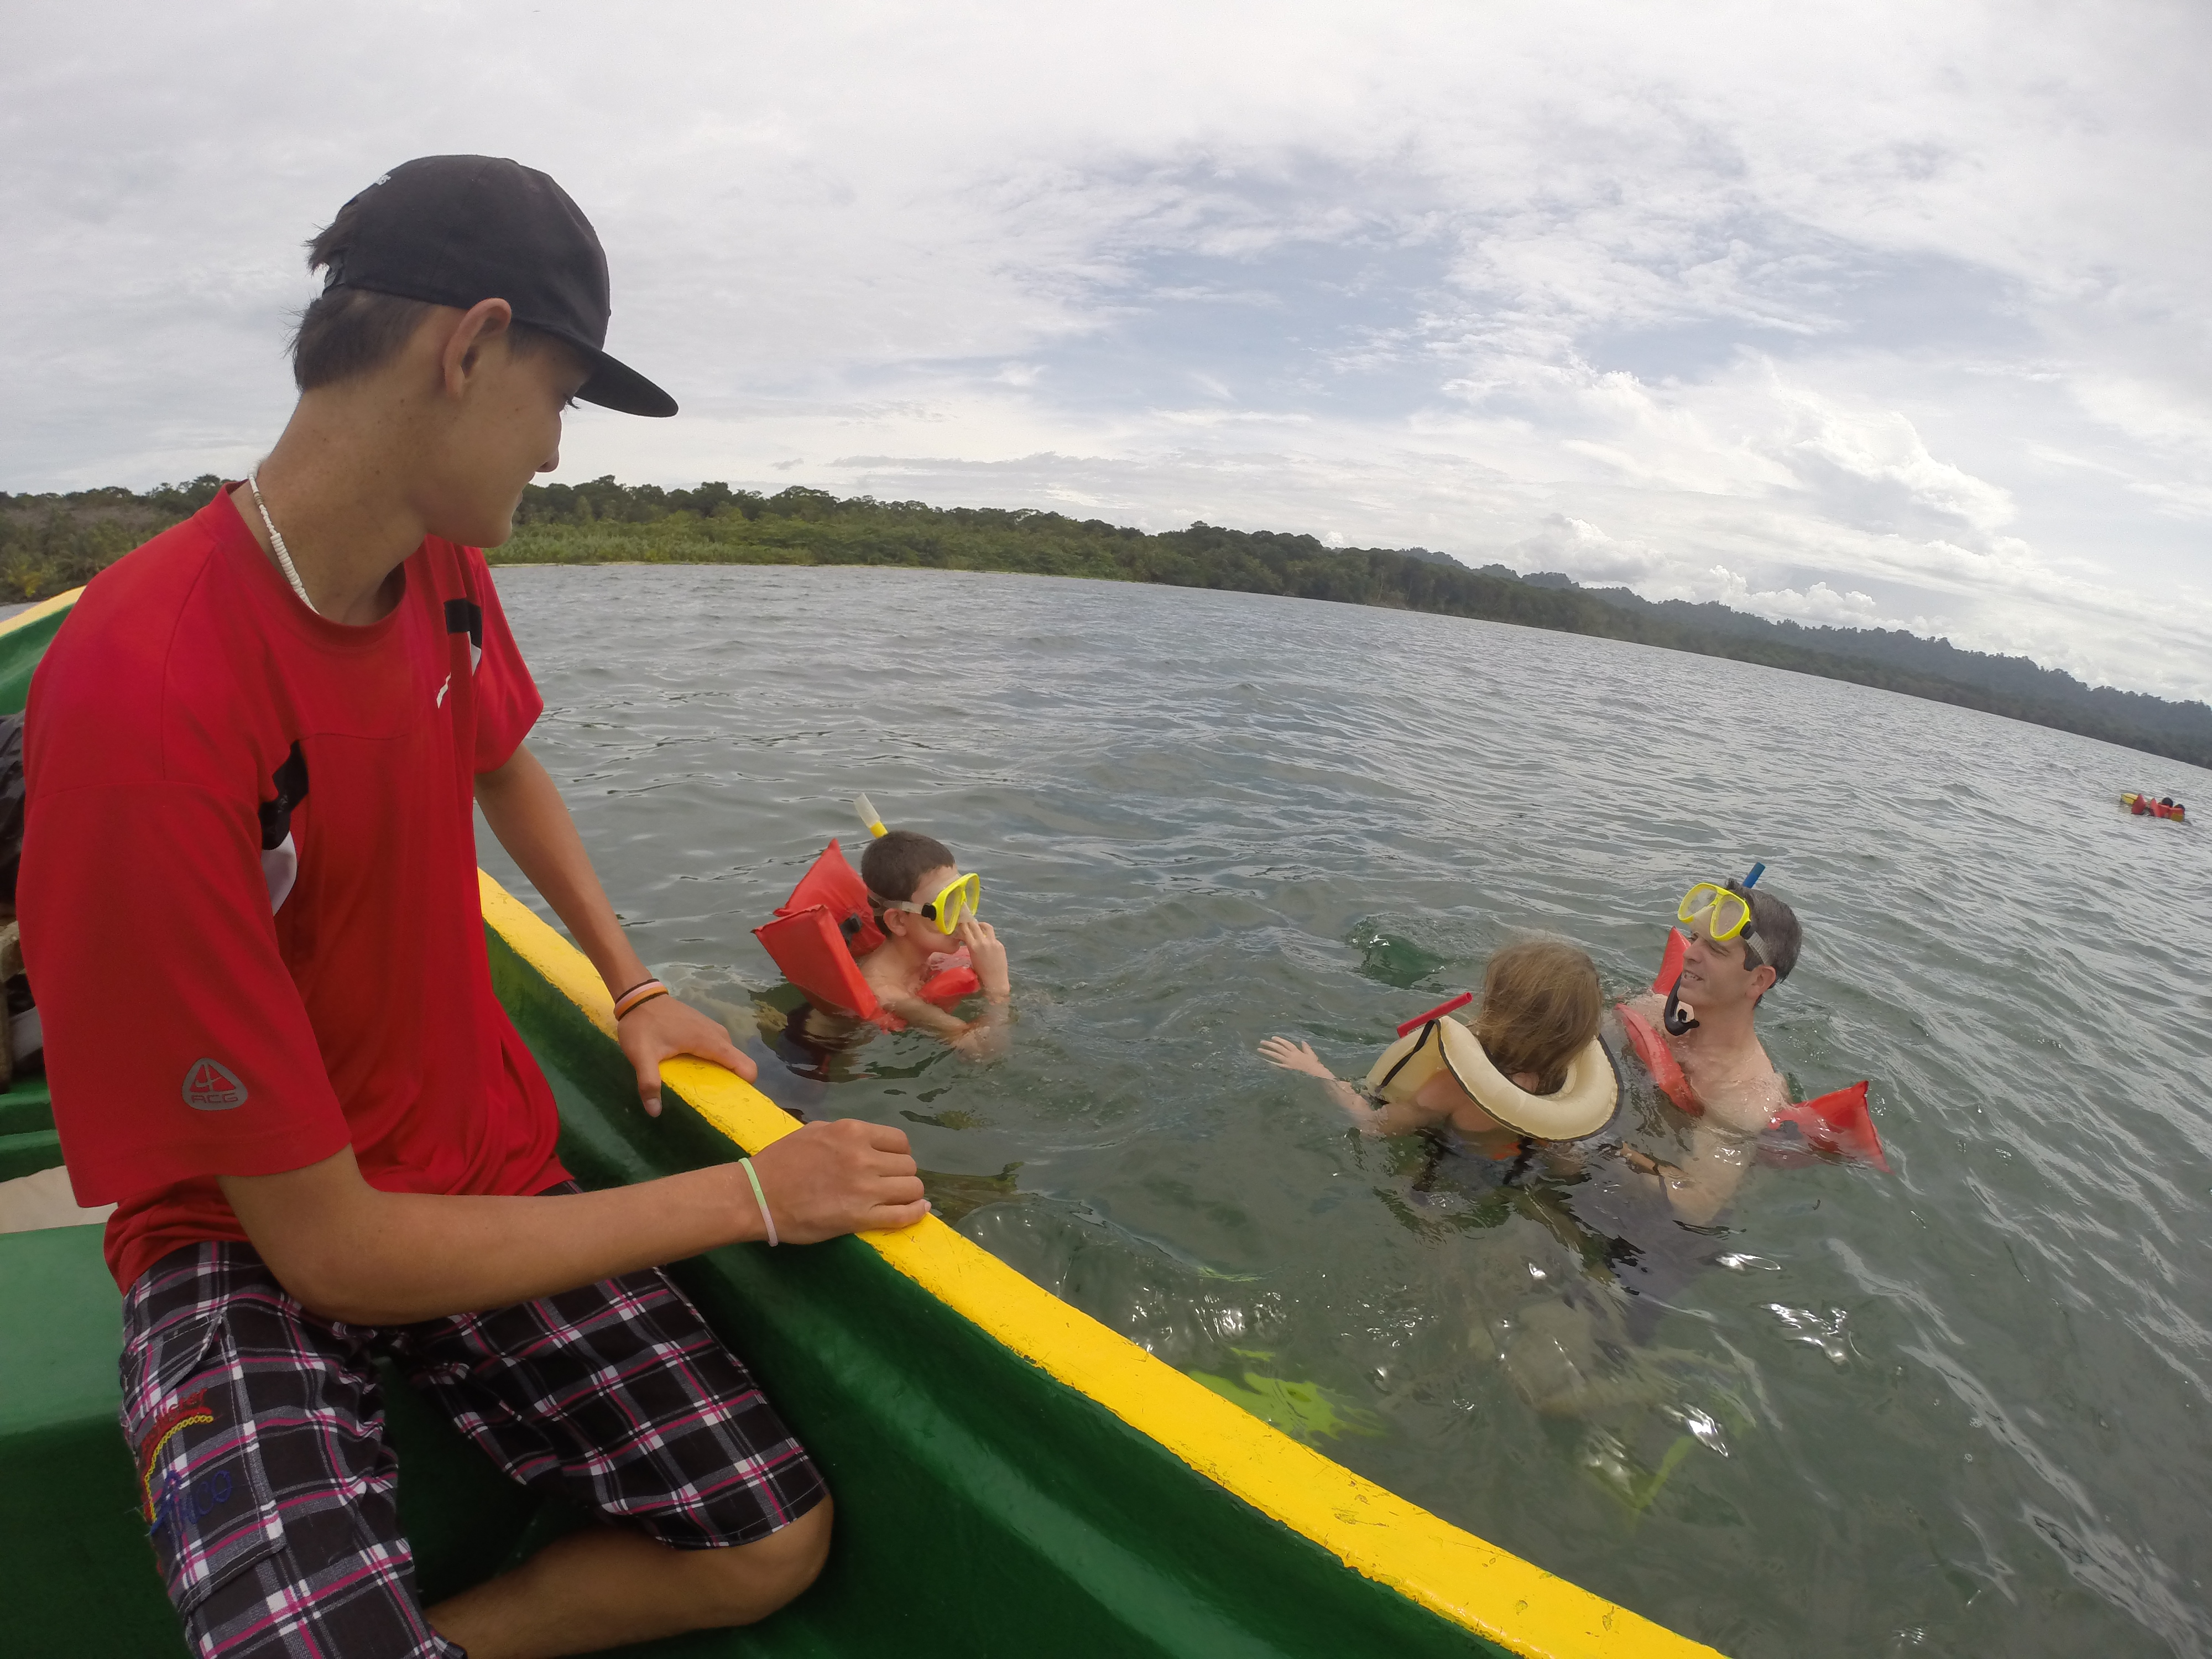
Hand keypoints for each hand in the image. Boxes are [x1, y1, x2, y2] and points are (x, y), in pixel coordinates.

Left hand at [618, 992, 757, 1116]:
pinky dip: (715, 1062)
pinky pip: (719, 1048)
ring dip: (722, 1073)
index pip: (746, 1066)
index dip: (745, 1086)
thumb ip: (649, 1082)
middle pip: (738, 1063)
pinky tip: (695, 1071)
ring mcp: (712, 1029)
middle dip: (732, 1083)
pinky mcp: (704, 1027)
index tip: (732, 1102)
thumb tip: (655, 1112)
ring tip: (703, 1089)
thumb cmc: (643, 1025)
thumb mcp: (641, 1055)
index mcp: (710, 1042)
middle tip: (712, 1100)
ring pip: (728, 1056)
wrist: (639, 997)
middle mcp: (718, 1035)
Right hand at [747, 1118, 929, 1241]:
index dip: (898, 1154)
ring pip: (912, 1188)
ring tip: (900, 1199)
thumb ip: (844, 1135)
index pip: (899, 1141)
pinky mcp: (860, 1217)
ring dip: (909, 1194)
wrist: (756, 1196)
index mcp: (852, 1133)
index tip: (890, 1164)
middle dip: (903, 1175)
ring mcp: (864, 1188)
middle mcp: (863, 1157)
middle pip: (908, 1165)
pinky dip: (915, 1213)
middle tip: (891, 1184)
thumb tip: (865, 1141)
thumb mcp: (814, 1132)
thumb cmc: (779, 1163)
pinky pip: (902, 1215)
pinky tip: (919, 1211)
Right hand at [955, 917, 1010, 997]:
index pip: (966, 930)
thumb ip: (971, 946)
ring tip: (979, 926)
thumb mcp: (972, 958)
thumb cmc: (980, 973)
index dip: (962, 925)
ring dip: (981, 925)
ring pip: (987, 926)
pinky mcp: (1000, 944)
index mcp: (973, 946)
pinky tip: (987, 941)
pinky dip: (989, 936)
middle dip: (970, 922)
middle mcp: (983, 941)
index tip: (961, 923)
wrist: (995, 980)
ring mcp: (993, 942)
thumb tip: (969, 938)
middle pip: (975, 925)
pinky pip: (993, 936)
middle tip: (968, 922)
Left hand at [1258, 1036, 1333, 1079]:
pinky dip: (1271, 1063)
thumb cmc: (1313, 1063)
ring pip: (1276, 1056)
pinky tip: (1265, 1061)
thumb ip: (1306, 1047)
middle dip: (1270, 1044)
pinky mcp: (1287, 1069)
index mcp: (1296, 1051)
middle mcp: (1291, 1056)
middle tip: (1261, 1042)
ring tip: (1259, 1049)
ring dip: (1267, 1052)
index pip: (1286, 1044)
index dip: (1279, 1040)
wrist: (1314, 1073)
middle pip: (1279, 1048)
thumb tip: (1302, 1041)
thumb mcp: (1311, 1054)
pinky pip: (1278, 1065)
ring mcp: (1288, 1063)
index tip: (1272, 1037)